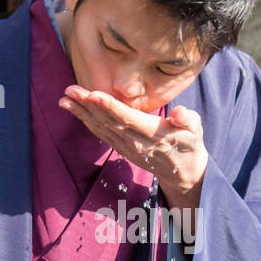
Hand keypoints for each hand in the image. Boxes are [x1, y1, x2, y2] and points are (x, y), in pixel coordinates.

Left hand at [58, 86, 207, 209]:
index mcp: (153, 134)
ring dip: (81, 113)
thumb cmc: (189, 142)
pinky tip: (73, 109)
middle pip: (108, 122)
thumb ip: (188, 120)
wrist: (182, 170)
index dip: (110, 107)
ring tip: (64, 98)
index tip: (92, 94)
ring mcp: (125, 146)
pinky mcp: (120, 147)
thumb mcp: (196, 130)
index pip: (128, 119)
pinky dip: (85, 120)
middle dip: (88, 106)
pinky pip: (100, 132)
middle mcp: (135, 142)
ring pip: (100, 128)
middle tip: (70, 90)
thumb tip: (180, 114)